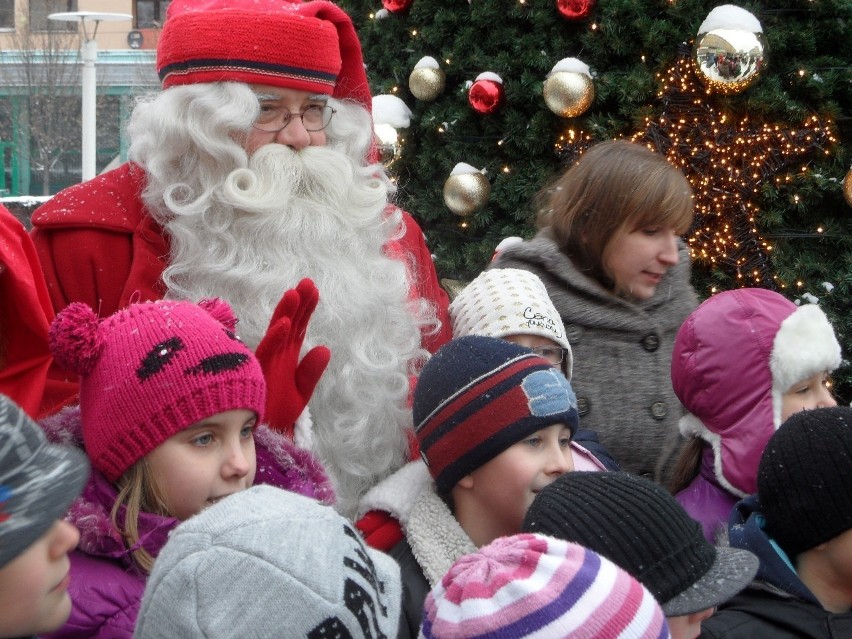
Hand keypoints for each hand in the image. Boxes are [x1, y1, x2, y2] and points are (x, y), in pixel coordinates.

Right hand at [255, 279, 330, 437]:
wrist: (262, 437)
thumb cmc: (277, 413)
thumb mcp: (301, 392)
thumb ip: (311, 371)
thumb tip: (325, 348)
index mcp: (288, 356)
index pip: (298, 328)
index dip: (306, 309)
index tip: (314, 289)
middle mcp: (277, 355)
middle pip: (289, 324)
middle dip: (298, 303)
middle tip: (307, 282)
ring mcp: (268, 363)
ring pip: (277, 334)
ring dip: (285, 313)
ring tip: (294, 294)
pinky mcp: (260, 373)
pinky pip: (267, 353)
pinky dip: (275, 338)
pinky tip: (283, 323)